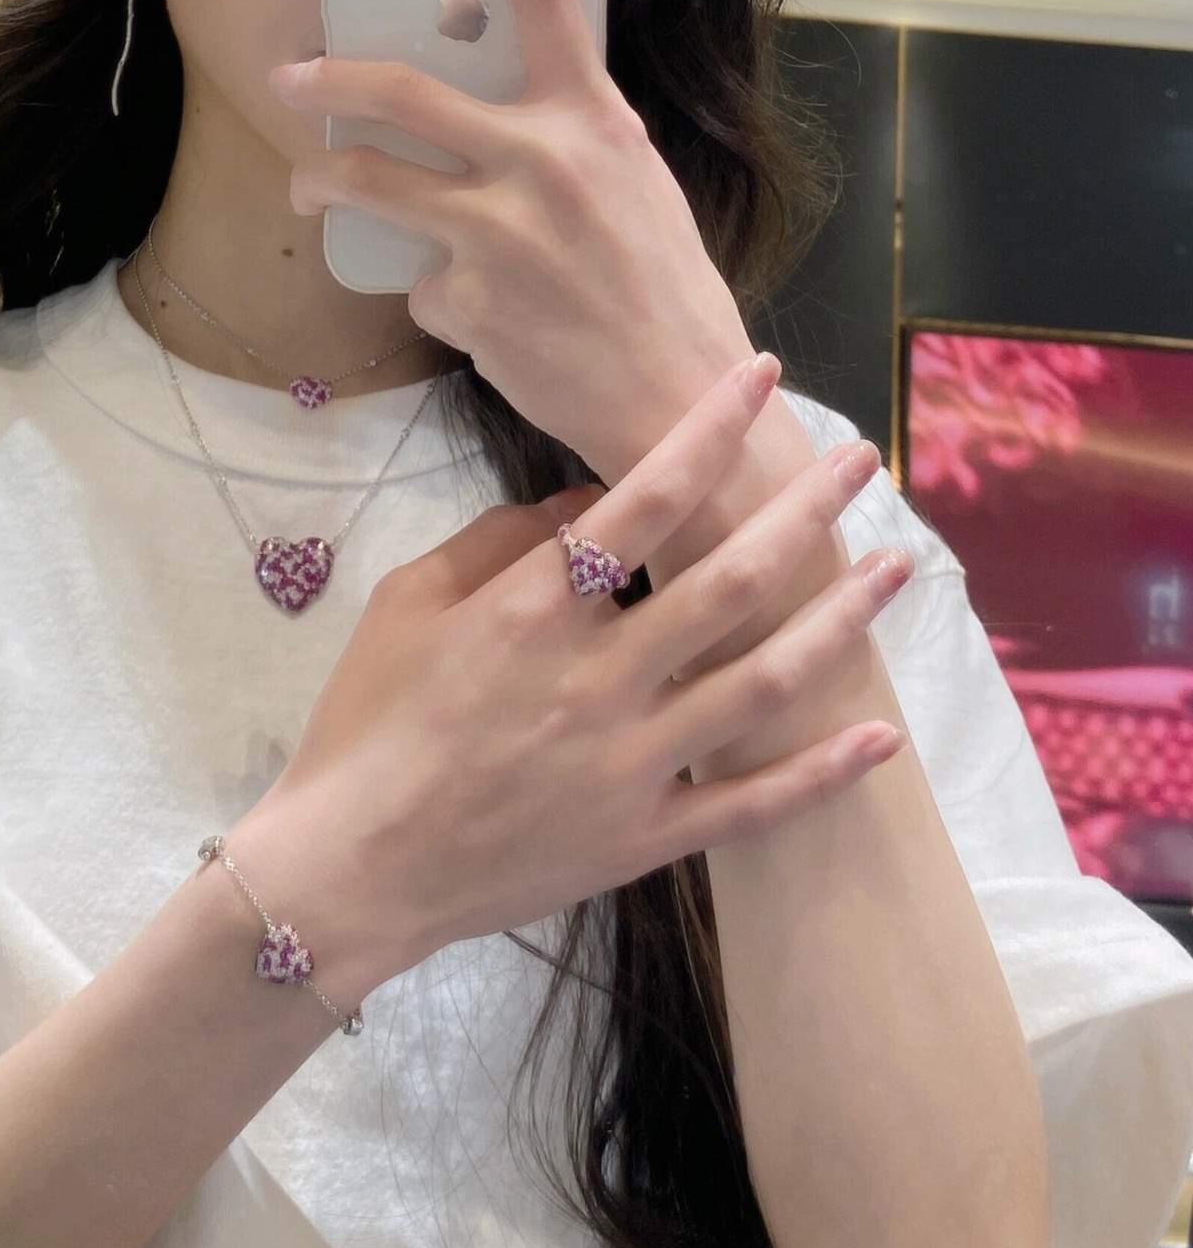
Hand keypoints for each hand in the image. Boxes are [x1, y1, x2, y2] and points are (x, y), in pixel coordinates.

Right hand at [235, 352, 912, 995]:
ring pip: (763, 681)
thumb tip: (581, 503)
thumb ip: (494, 541)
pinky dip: (820, 773)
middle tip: (862, 461)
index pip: (644, 497)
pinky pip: (750, 806)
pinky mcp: (644, 838)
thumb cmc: (365, 724)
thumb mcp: (406, 603)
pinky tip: (880, 735)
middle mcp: (600, 676)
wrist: (349, 871)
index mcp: (535, 608)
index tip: (761, 377)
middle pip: (730, 578)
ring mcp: (631, 763)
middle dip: (804, 510)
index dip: (711, 429)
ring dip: (837, 618)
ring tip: (897, 567)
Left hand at [267, 0, 748, 477]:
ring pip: (372, 186)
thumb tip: (491, 114)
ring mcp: (498, 233)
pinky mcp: (466, 301)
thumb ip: (566, 141)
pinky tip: (482, 320)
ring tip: (309, 189)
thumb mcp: (633, 189)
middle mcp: (542, 162)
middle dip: (331, 80)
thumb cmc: (662, 290)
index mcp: (595, 121)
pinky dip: (436, 297)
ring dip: (325, 183)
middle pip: (405, 93)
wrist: (682, 400)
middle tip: (290, 75)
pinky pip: (419, 283)